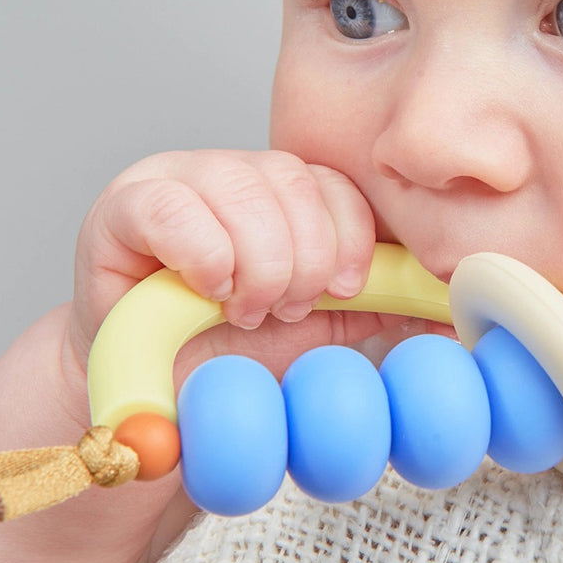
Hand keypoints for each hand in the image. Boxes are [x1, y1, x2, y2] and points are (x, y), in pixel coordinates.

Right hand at [68, 150, 376, 370]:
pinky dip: (206, 256)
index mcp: (275, 190)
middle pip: (290, 178)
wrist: (153, 391)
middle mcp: (226, 171)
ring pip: (242, 187)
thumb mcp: (311, 325)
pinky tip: (209, 290)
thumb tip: (439, 307)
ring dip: (258, 263)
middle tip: (285, 308)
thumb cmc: (225, 352)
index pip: (329, 179)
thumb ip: (366, 302)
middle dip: (304, 259)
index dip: (350, 235)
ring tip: (246, 309)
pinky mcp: (122, 206)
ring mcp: (171, 179)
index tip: (344, 289)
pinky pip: (175, 207)